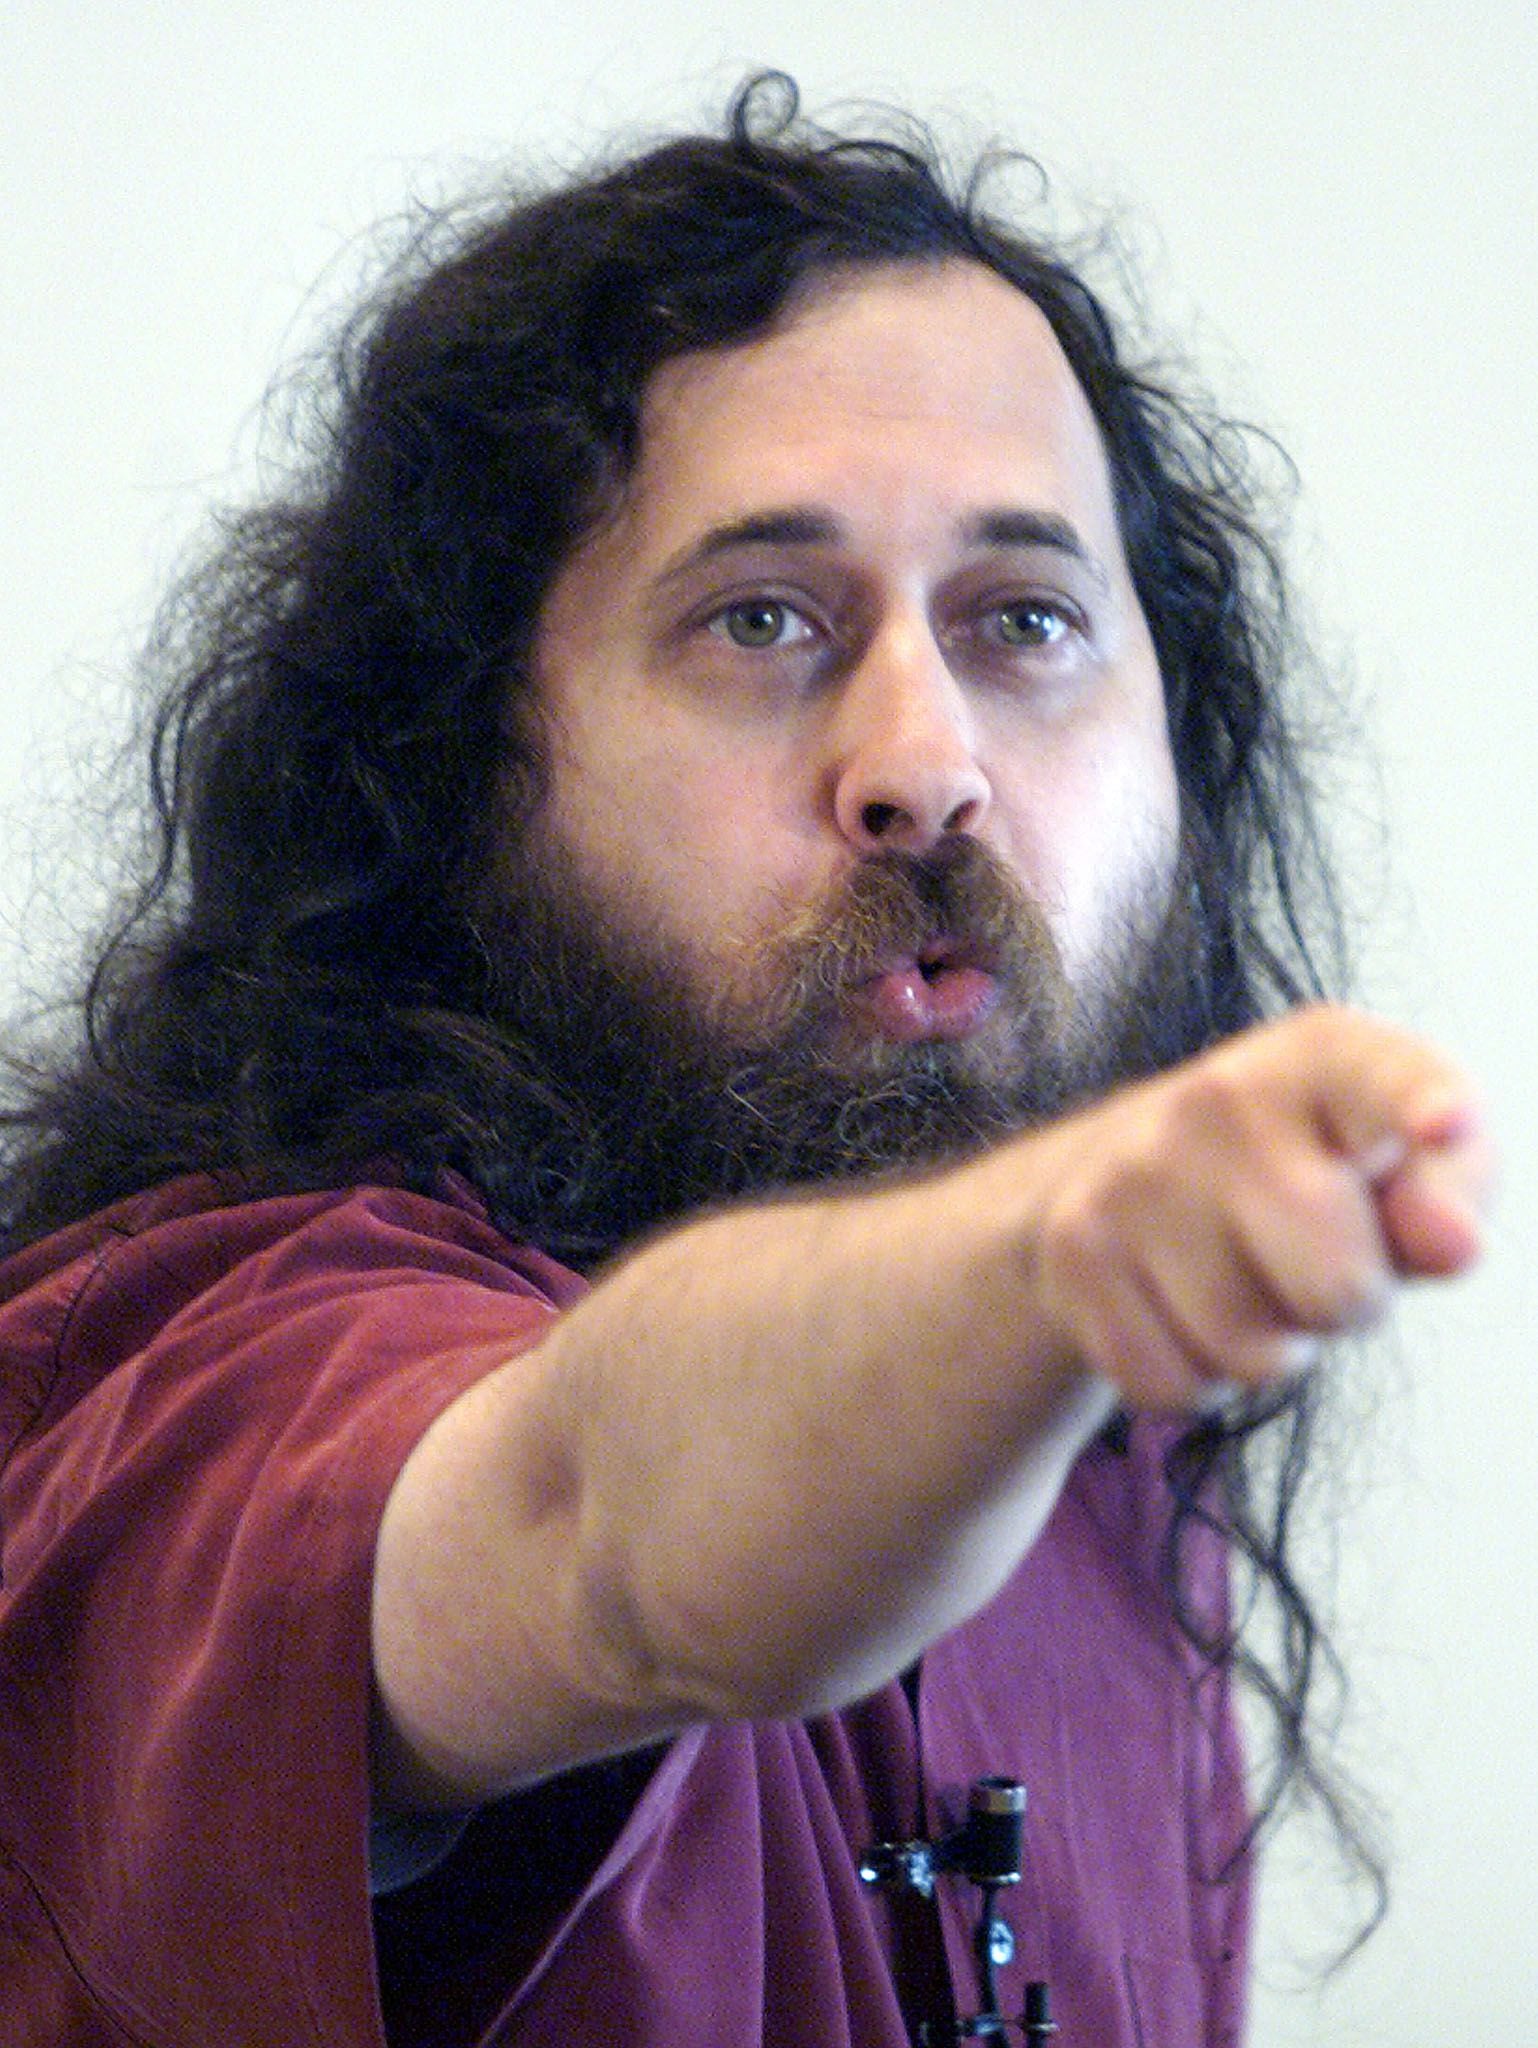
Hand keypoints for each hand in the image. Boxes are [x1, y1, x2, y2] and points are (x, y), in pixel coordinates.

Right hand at [1021, 1005, 1490, 1411]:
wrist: (1130, 1168)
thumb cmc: (1308, 1171)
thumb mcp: (1400, 1164)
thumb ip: (1449, 1193)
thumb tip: (1451, 1243)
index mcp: (1326, 1055)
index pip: (1385, 1079)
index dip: (1423, 1104)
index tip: (1446, 1124)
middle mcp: (1219, 1096)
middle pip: (1337, 1284)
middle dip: (1344, 1307)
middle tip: (1316, 1263)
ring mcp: (1134, 1171)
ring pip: (1250, 1353)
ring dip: (1264, 1345)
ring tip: (1246, 1278)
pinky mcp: (1073, 1248)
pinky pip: (1171, 1384)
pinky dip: (1192, 1376)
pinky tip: (1184, 1307)